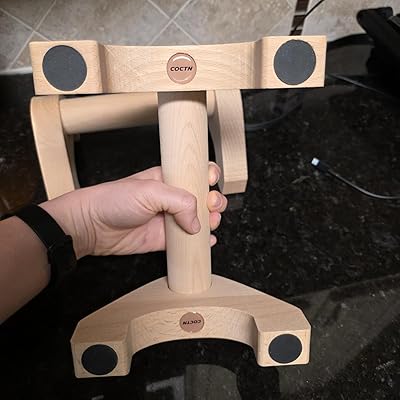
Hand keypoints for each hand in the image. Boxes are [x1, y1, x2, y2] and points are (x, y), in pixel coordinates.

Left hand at [41, 163, 227, 257]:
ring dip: (211, 221)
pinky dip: (201, 242)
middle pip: (203, 198)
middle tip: (212, 206)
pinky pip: (187, 241)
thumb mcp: (150, 191)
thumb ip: (179, 202)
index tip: (211, 182)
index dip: (208, 176)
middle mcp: (171, 199)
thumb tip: (197, 222)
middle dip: (214, 201)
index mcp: (168, 179)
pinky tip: (207, 241)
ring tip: (212, 224)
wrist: (92, 226)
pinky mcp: (164, 239)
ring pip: (199, 220)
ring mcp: (168, 219)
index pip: (195, 173)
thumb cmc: (113, 200)